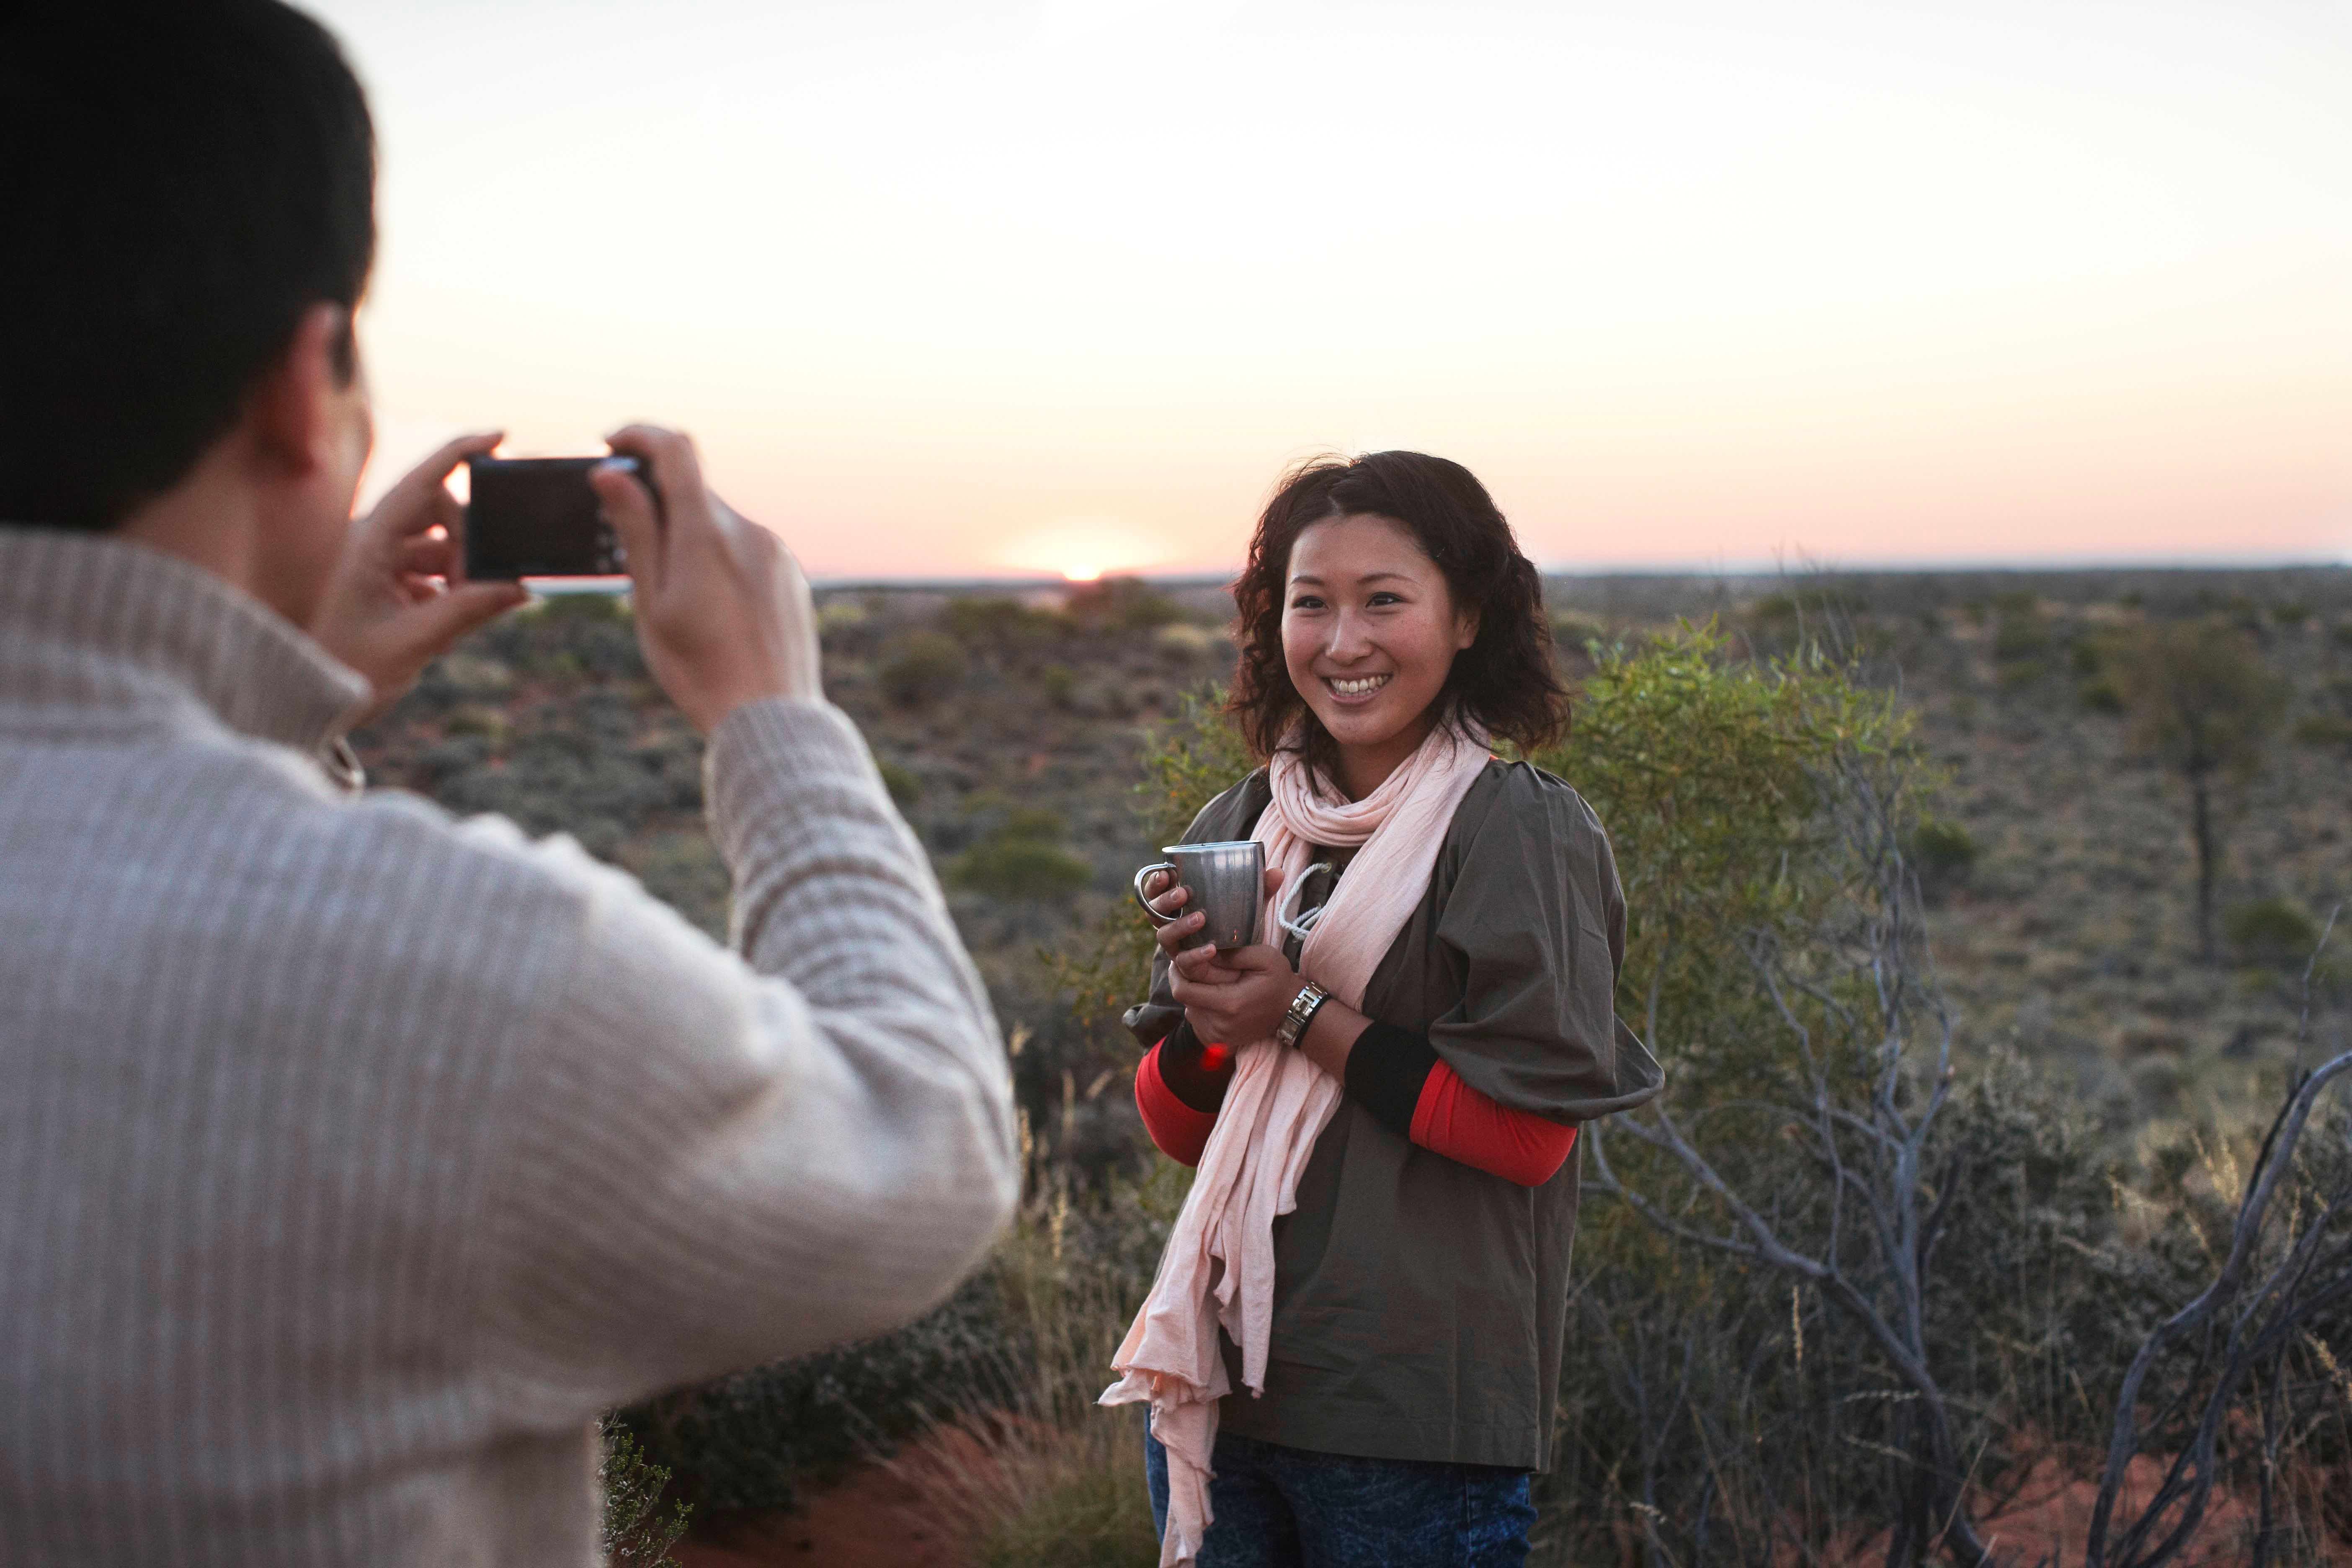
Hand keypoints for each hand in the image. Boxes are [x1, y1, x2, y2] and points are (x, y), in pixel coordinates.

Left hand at [309, 432, 527, 721]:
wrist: (299, 704)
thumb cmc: (342, 669)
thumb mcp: (413, 641)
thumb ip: (468, 611)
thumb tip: (520, 588)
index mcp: (368, 543)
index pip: (422, 483)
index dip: (460, 452)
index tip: (500, 437)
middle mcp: (371, 543)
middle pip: (441, 515)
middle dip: (472, 543)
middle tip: (484, 587)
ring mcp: (377, 564)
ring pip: (441, 548)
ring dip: (463, 574)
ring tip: (463, 615)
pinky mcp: (384, 586)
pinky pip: (432, 573)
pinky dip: (450, 591)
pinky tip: (449, 623)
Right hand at [593, 425, 820, 732]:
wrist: (771, 716)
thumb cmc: (701, 668)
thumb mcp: (652, 602)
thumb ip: (636, 532)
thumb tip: (611, 474)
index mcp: (707, 533)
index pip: (676, 449)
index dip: (639, 435)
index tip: (611, 445)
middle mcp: (749, 532)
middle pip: (695, 491)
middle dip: (657, 503)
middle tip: (626, 539)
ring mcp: (776, 552)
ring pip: (720, 523)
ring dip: (690, 536)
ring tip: (675, 594)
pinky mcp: (791, 575)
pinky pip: (747, 549)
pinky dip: (720, 559)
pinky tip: (712, 608)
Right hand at [1146, 863, 1284, 962]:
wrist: (1247, 962)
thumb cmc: (1240, 925)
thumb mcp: (1249, 905)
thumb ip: (1260, 889)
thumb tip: (1277, 872)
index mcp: (1179, 905)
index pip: (1156, 891)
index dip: (1155, 882)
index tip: (1167, 873)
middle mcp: (1172, 925)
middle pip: (1154, 912)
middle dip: (1165, 901)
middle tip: (1184, 894)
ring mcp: (1177, 946)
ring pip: (1163, 937)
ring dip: (1178, 926)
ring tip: (1200, 918)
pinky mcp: (1187, 966)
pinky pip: (1183, 962)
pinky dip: (1195, 955)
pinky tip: (1210, 949)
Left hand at [1170, 942, 1301, 1048]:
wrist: (1292, 1011)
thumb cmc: (1279, 981)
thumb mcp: (1264, 957)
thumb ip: (1233, 952)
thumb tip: (1204, 949)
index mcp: (1229, 1004)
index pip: (1183, 991)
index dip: (1176, 973)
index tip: (1179, 960)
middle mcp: (1220, 1026)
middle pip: (1185, 1001)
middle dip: (1187, 982)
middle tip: (1195, 967)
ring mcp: (1218, 1038)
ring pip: (1190, 1011)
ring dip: (1195, 996)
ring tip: (1212, 984)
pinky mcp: (1219, 1043)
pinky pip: (1198, 1023)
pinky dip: (1201, 1009)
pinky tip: (1217, 999)